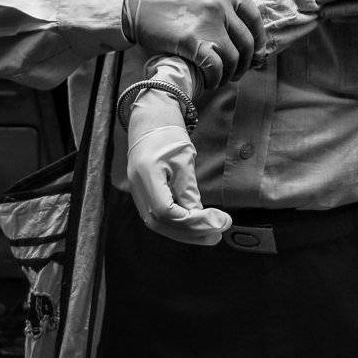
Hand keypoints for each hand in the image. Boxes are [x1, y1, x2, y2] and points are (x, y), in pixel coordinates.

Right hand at [124, 0, 264, 86]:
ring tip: (222, 78)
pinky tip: (210, 82)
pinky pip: (216, 67)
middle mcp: (220, 2)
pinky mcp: (193, 40)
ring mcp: (208, 21)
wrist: (133, 2)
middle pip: (247, 41)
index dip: (259, 39)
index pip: (254, 17)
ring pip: (234, 57)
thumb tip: (239, 25)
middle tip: (239, 71)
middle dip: (246, 61)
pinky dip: (216, 79)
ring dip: (231, 73)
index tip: (257, 53)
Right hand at [126, 90, 231, 245]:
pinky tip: (196, 226)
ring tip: (212, 233)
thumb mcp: (184, 158)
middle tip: (219, 232)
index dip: (192, 221)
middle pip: (161, 223)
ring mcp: (138, 194)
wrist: (150, 123)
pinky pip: (159, 218)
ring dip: (186, 233)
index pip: (166, 211)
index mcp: (146, 175)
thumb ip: (189, 189)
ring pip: (159, 224)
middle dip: (192, 232)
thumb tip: (201, 217)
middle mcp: (137, 189)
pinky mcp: (144, 196)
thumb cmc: (167, 135)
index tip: (218, 220)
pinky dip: (178, 225)